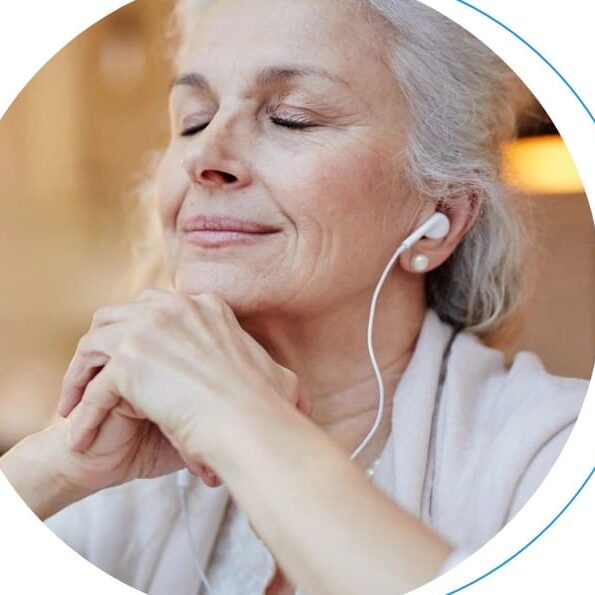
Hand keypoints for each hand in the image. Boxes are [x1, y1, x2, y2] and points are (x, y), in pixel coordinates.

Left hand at [59, 289, 311, 489]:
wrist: (254, 424)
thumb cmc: (267, 408)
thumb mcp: (275, 376)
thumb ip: (268, 371)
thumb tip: (295, 388)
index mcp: (206, 306)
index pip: (156, 308)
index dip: (137, 334)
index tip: (131, 362)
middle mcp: (175, 307)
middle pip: (119, 314)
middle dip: (103, 344)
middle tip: (96, 376)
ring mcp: (150, 329)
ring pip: (95, 341)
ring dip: (81, 373)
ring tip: (74, 405)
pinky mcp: (131, 360)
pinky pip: (94, 389)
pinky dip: (83, 415)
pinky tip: (79, 439)